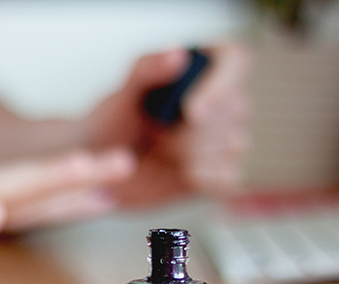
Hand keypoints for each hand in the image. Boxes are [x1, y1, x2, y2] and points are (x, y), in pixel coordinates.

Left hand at [80, 45, 250, 205]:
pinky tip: (180, 172)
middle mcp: (220, 100)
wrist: (104, 166)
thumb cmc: (112, 123)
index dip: (220, 86)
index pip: (235, 60)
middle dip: (193, 129)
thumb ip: (148, 69)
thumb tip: (177, 52)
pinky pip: (229, 175)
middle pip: (235, 108)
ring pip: (234, 143)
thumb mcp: (123, 94)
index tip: (193, 112)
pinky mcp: (218, 172)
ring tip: (162, 152)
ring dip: (194, 153)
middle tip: (158, 134)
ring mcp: (223, 137)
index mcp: (200, 69)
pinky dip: (203, 176)